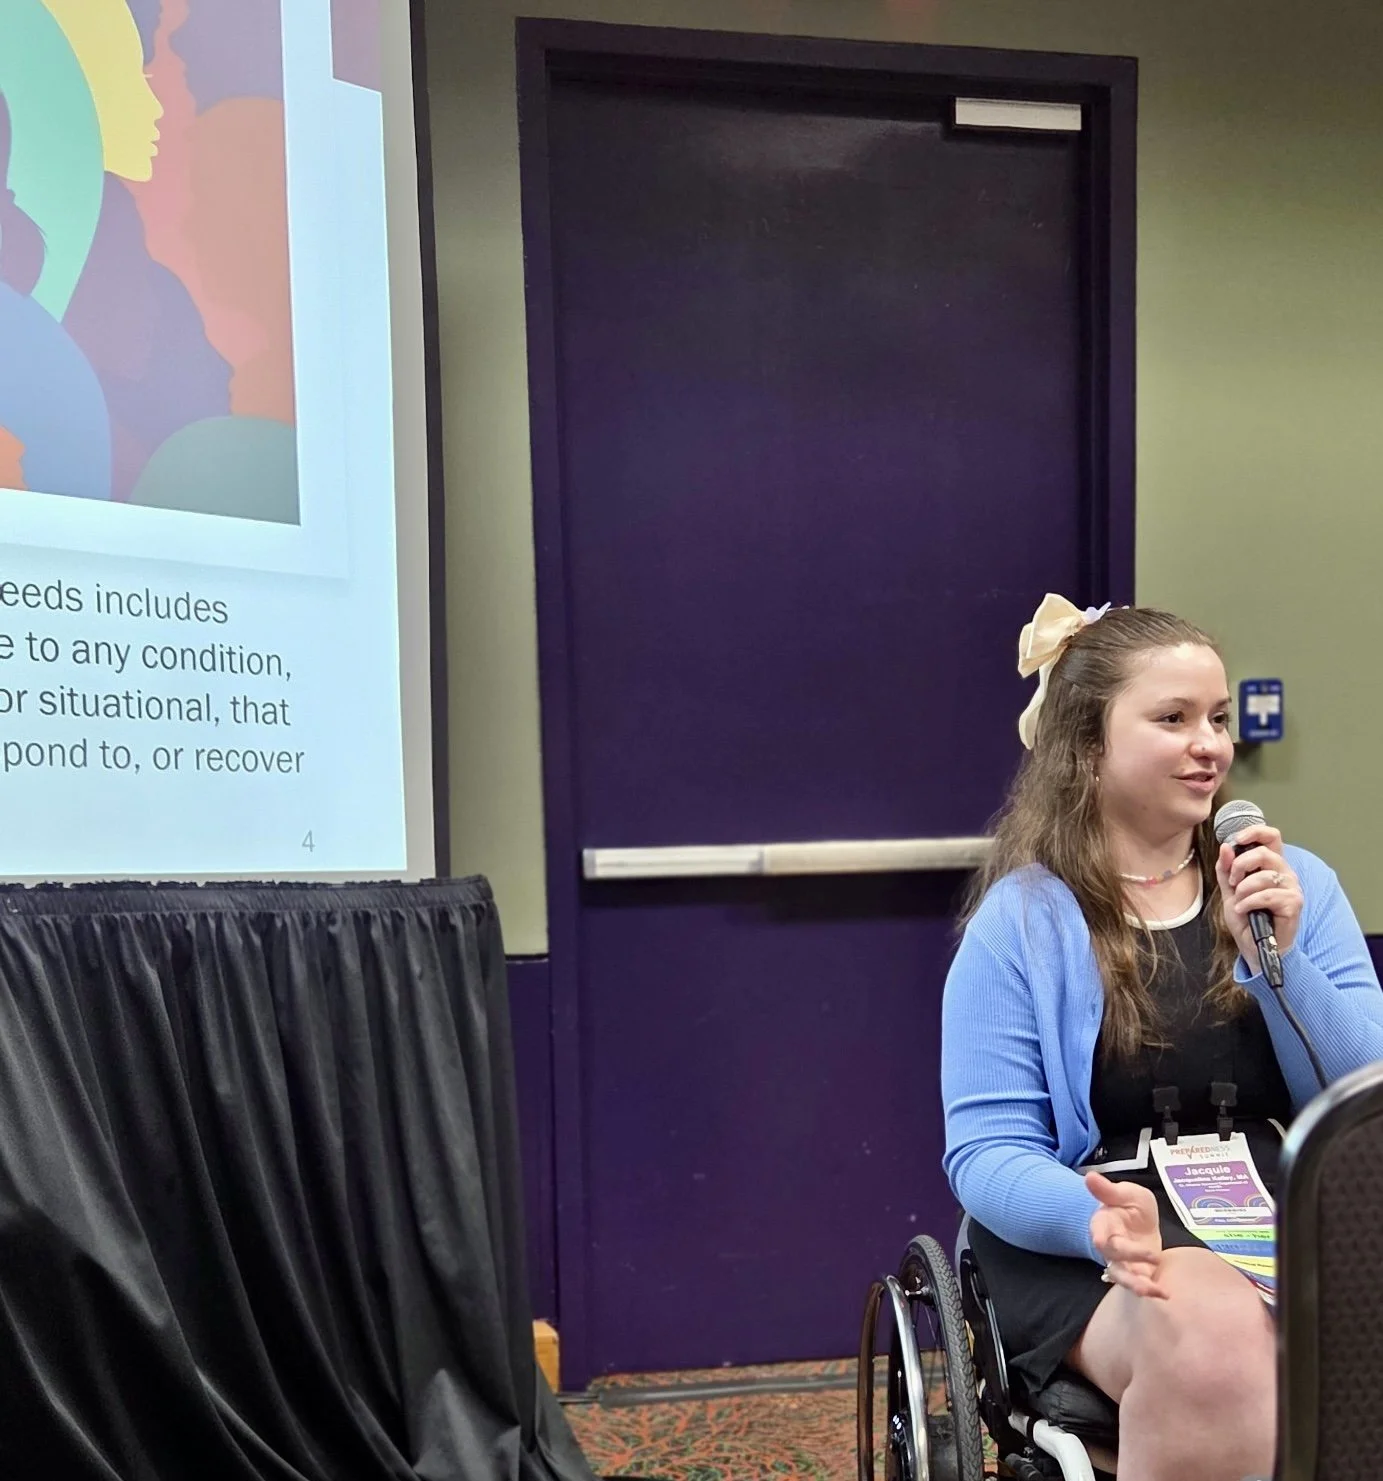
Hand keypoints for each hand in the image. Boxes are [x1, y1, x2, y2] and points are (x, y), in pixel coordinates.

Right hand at [1086, 1171, 1167, 1299]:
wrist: (1137, 1223)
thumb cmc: (1129, 1205)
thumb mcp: (1125, 1193)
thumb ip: (1109, 1190)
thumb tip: (1089, 1176)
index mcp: (1104, 1223)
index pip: (1099, 1229)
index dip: (1099, 1235)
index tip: (1100, 1240)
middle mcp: (1110, 1245)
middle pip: (1114, 1255)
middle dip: (1131, 1256)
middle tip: (1153, 1256)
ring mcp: (1122, 1262)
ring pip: (1123, 1276)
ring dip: (1136, 1284)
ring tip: (1151, 1291)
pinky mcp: (1137, 1273)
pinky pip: (1140, 1284)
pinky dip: (1151, 1290)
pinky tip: (1164, 1293)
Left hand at [1215, 823, 1302, 971]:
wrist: (1254, 947)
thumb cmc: (1247, 919)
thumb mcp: (1230, 891)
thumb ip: (1226, 870)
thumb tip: (1226, 847)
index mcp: (1271, 866)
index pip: (1271, 837)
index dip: (1255, 832)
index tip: (1237, 839)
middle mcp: (1285, 873)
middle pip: (1264, 853)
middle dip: (1240, 866)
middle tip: (1233, 882)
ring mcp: (1292, 888)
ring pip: (1264, 876)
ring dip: (1243, 890)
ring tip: (1239, 903)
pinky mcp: (1294, 903)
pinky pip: (1267, 895)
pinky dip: (1249, 902)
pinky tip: (1244, 911)